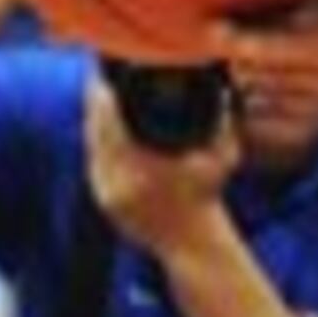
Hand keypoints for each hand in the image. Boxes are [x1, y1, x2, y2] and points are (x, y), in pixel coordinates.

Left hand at [82, 71, 236, 247]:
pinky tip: (102, 131)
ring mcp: (106, 192)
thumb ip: (224, 121)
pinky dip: (98, 145)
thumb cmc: (208, 197)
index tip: (103, 74)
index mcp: (137, 165)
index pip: (106, 121)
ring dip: (94, 122)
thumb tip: (226, 90)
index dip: (101, 94)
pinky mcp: (104, 201)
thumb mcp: (222, 156)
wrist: (192, 242)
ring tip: (98, 98)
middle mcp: (115, 179)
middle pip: (93, 131)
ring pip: (91, 147)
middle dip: (95, 103)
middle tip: (97, 79)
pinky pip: (95, 164)